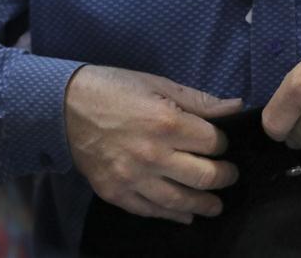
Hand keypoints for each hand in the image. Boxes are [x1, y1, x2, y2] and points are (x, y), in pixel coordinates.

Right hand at [64, 65, 243, 224]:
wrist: (64, 106)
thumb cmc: (115, 88)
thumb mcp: (159, 84)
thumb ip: (200, 100)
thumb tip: (236, 107)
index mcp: (167, 123)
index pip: (213, 143)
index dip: (223, 144)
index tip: (221, 143)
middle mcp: (153, 155)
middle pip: (204, 176)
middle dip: (224, 177)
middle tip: (230, 175)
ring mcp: (133, 178)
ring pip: (180, 201)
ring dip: (205, 205)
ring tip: (216, 205)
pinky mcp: (115, 192)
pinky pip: (150, 211)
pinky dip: (171, 215)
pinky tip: (185, 215)